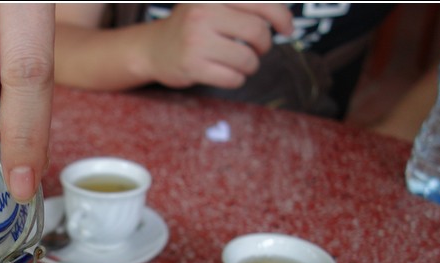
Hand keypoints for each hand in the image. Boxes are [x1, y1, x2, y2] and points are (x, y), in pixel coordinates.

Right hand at [140, 3, 293, 88]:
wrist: (152, 48)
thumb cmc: (192, 26)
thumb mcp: (213, 3)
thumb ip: (244, 5)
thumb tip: (284, 18)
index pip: (261, 3)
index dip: (282, 17)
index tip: (287, 30)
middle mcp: (203, 13)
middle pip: (257, 32)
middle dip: (264, 45)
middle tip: (258, 49)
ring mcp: (196, 40)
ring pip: (246, 58)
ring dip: (250, 66)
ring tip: (241, 63)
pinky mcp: (192, 66)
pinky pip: (232, 78)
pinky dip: (237, 79)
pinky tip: (228, 74)